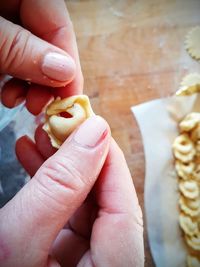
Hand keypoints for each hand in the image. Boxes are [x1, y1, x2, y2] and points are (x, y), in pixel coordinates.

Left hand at [0, 0, 82, 114]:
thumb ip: (20, 49)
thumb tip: (65, 71)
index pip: (58, 23)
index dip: (68, 62)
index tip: (71, 97)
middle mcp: (14, 5)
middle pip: (46, 41)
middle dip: (46, 78)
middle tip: (41, 106)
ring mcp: (4, 23)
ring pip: (29, 53)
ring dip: (29, 83)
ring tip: (19, 102)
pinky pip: (12, 58)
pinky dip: (13, 79)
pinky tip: (8, 93)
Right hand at [0, 116, 143, 266]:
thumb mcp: (18, 240)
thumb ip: (59, 186)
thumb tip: (95, 132)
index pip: (124, 209)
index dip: (109, 162)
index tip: (93, 127)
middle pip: (106, 202)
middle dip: (82, 159)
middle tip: (64, 126)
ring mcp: (84, 260)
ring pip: (84, 202)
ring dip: (63, 166)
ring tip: (42, 135)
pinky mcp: (64, 253)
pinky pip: (65, 211)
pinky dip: (50, 183)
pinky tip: (33, 157)